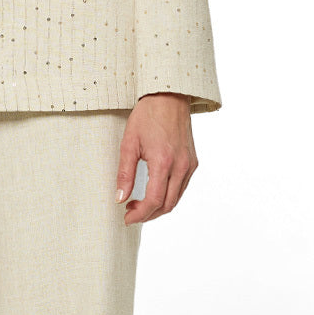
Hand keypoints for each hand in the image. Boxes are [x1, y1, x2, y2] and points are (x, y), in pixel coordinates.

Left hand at [115, 92, 197, 224]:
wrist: (168, 97)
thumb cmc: (147, 116)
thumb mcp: (129, 142)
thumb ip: (125, 173)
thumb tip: (120, 198)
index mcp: (163, 161)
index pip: (154, 200)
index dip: (139, 214)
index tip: (127, 217)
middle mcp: (181, 166)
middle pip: (167, 205)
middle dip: (148, 214)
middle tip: (130, 212)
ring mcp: (190, 165)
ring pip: (176, 199)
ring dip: (158, 207)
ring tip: (139, 203)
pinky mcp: (193, 162)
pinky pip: (182, 187)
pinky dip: (168, 195)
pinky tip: (155, 191)